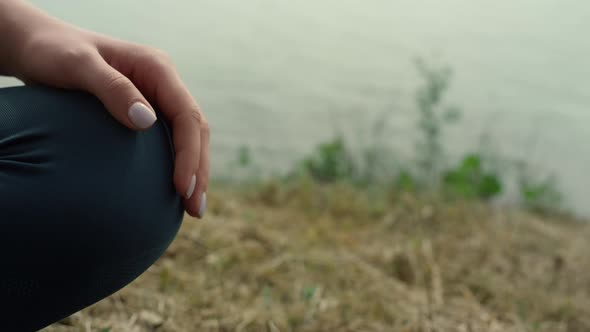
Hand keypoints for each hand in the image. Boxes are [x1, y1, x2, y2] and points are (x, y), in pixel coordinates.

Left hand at [5, 5, 208, 217]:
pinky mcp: (144, 111)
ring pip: (188, 137)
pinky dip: (177, 165)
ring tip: (192, 208)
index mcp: (157, 68)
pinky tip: (172, 190)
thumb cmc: (52, 52)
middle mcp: (162, 83)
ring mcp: (156, 98)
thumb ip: (112, 88)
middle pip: (195, 130)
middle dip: (199, 170)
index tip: (181, 186)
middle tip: (195, 209)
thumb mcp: (76, 65)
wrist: (38, 46)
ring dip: (194, 172)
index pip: (187, 115)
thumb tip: (146, 122)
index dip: (189, 153)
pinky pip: (169, 139)